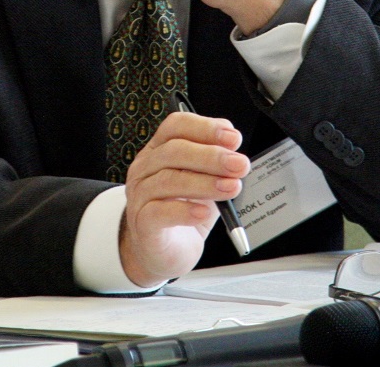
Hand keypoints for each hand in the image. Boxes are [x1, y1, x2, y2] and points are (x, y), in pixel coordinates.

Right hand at [120, 111, 250, 286]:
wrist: (164, 252)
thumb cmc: (184, 212)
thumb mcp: (204, 182)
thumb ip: (215, 165)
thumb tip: (233, 149)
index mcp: (159, 150)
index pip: (176, 126)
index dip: (205, 127)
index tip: (233, 138)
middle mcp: (145, 168)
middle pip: (174, 151)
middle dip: (212, 156)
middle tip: (239, 165)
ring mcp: (140, 195)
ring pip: (169, 180)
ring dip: (205, 182)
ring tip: (231, 188)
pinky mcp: (142, 223)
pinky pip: (160, 212)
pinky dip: (185, 210)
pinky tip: (204, 212)